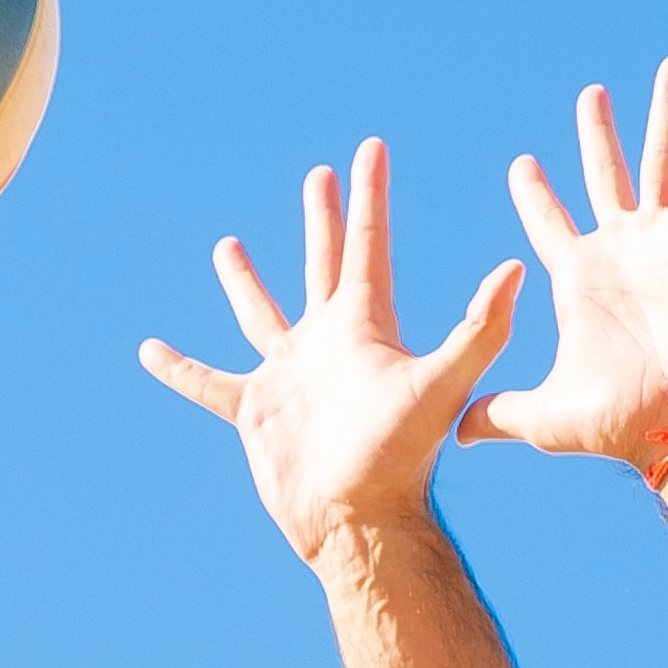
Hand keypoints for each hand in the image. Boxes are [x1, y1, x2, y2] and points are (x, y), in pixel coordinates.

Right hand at [140, 138, 520, 568]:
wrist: (361, 519)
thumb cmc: (403, 457)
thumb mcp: (442, 384)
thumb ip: (479, 329)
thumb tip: (517, 268)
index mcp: (365, 327)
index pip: (368, 246)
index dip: (370, 197)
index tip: (371, 148)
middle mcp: (327, 343)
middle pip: (322, 263)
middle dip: (324, 219)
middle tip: (319, 175)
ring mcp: (290, 376)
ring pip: (262, 313)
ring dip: (245, 281)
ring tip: (229, 246)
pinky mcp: (257, 411)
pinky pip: (208, 383)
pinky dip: (180, 369)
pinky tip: (150, 351)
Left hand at [458, 55, 667, 471]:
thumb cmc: (620, 425)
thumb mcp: (544, 415)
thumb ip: (500, 412)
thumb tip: (460, 433)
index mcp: (579, 280)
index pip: (549, 223)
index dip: (535, 194)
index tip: (521, 163)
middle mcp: (620, 252)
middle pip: (606, 176)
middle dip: (598, 135)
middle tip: (590, 95)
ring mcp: (661, 243)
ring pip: (662, 161)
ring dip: (666, 112)